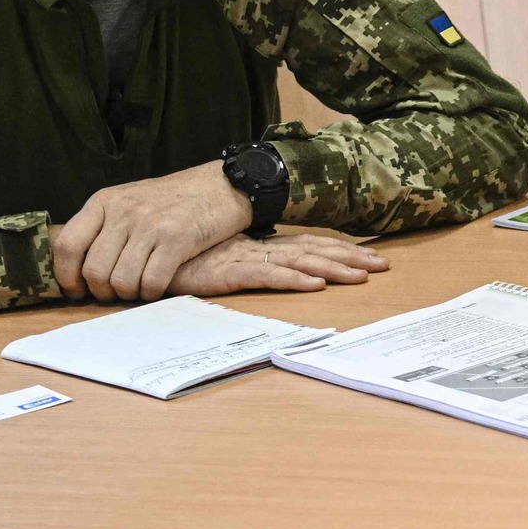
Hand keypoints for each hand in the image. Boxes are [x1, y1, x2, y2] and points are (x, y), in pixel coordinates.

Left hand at [53, 160, 254, 301]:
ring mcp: (149, 225)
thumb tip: (79, 267)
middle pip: (94, 270)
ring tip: (139, 289)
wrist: (220, 185)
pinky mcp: (176, 239)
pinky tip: (157, 287)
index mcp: (104, 202)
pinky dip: (152, 293)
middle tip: (116, 294)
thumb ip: (104, 227)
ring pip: (121, 281)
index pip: (68, 245)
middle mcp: (122, 212)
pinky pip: (151, 281)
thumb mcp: (129, 202)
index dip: (67, 276)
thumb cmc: (174, 200)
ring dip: (129, 295)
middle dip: (103, 292)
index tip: (78, 291)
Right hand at [166, 230, 387, 297]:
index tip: (369, 255)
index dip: (338, 249)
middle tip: (384, 264)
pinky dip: (293, 279)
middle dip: (350, 257)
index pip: (306, 245)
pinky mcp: (229, 272)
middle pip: (312, 250)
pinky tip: (316, 283)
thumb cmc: (177, 256)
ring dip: (333, 268)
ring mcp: (244, 258)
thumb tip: (264, 270)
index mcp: (256, 245)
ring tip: (363, 275)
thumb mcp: (216, 260)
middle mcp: (257, 248)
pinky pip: (267, 276)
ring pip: (299, 261)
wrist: (142, 252)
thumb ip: (240, 263)